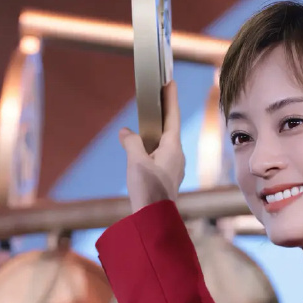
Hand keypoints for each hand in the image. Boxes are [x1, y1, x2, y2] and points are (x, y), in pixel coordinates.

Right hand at [119, 80, 186, 213]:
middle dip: (163, 111)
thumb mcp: (136, 161)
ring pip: (163, 142)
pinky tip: (142, 146)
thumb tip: (126, 133)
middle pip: (169, 128)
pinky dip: (151, 145)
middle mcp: (176, 156)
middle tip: (158, 94)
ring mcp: (172, 167)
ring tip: (148, 117)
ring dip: (155, 129)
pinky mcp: (166, 177)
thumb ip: (131, 142)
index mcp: (173, 148)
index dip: (171, 98)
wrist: (153, 220)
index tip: (170, 81)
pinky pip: (159, 154)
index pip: (172, 117)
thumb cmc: (148, 190)